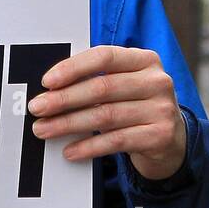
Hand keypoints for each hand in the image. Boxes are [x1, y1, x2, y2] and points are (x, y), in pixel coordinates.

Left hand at [27, 45, 187, 180]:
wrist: (171, 138)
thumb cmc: (136, 105)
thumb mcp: (124, 84)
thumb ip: (97, 79)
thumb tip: (50, 89)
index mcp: (144, 60)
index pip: (104, 57)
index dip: (73, 67)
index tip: (47, 81)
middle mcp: (157, 81)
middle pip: (101, 88)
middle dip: (63, 99)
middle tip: (37, 108)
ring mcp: (161, 109)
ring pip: (105, 116)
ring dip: (69, 124)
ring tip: (44, 130)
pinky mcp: (160, 136)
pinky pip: (116, 141)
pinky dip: (89, 146)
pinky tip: (70, 150)